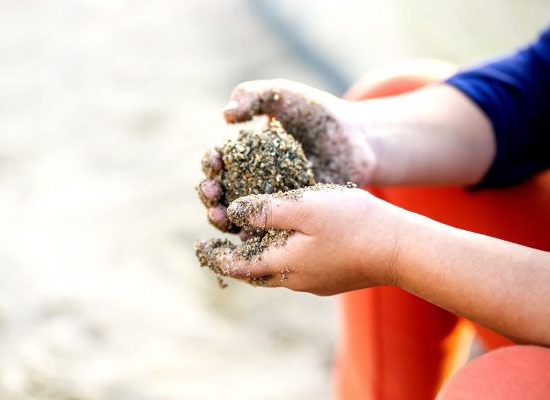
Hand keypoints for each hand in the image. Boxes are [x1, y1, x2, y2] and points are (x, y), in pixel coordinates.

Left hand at [197, 185, 407, 295]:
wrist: (400, 248)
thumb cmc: (354, 223)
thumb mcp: (304, 208)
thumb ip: (265, 210)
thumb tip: (233, 212)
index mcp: (282, 263)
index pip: (236, 265)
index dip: (214, 256)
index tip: (198, 247)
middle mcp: (294, 279)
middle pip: (253, 272)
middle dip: (232, 258)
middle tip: (218, 244)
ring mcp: (315, 281)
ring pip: (275, 270)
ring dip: (257, 255)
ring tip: (249, 239)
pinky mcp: (332, 277)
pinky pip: (296, 267)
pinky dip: (281, 254)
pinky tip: (287, 240)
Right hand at [198, 79, 377, 234]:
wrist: (356, 137)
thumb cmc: (316, 113)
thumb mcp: (282, 94)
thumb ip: (253, 95)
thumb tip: (226, 115)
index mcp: (245, 153)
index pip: (219, 161)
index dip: (212, 162)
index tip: (214, 160)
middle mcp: (253, 180)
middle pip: (222, 192)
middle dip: (211, 193)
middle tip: (211, 191)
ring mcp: (272, 201)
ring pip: (240, 215)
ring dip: (224, 219)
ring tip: (219, 216)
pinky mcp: (291, 217)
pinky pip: (270, 229)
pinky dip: (256, 234)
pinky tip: (249, 234)